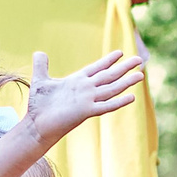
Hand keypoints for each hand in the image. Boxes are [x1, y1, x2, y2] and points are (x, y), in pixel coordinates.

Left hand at [21, 48, 146, 143]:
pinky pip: (106, 106)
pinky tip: (131, 97)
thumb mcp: (40, 80)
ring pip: (111, 89)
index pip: (96, 68)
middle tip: (139, 59)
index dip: (108, 60)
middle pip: (108, 76)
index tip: (120, 52)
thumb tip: (39, 52)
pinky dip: (118, 102)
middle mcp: (86, 90)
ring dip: (126, 82)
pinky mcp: (86, 112)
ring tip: (140, 75)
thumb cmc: (38, 105)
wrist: (36, 124)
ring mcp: (88, 100)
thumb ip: (41, 65)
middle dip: (124, 68)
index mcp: (77, 81)